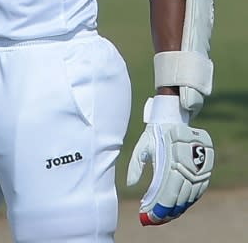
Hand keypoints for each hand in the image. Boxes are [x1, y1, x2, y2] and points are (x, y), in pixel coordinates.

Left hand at [127, 99, 213, 224]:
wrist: (175, 116)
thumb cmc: (156, 132)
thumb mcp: (143, 144)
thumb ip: (136, 163)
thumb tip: (129, 184)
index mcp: (172, 160)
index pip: (167, 193)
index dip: (159, 208)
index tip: (149, 216)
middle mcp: (188, 166)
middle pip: (179, 198)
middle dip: (166, 212)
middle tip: (155, 219)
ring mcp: (199, 168)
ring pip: (190, 197)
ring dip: (178, 209)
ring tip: (165, 215)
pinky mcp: (206, 169)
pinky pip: (198, 191)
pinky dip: (188, 201)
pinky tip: (179, 206)